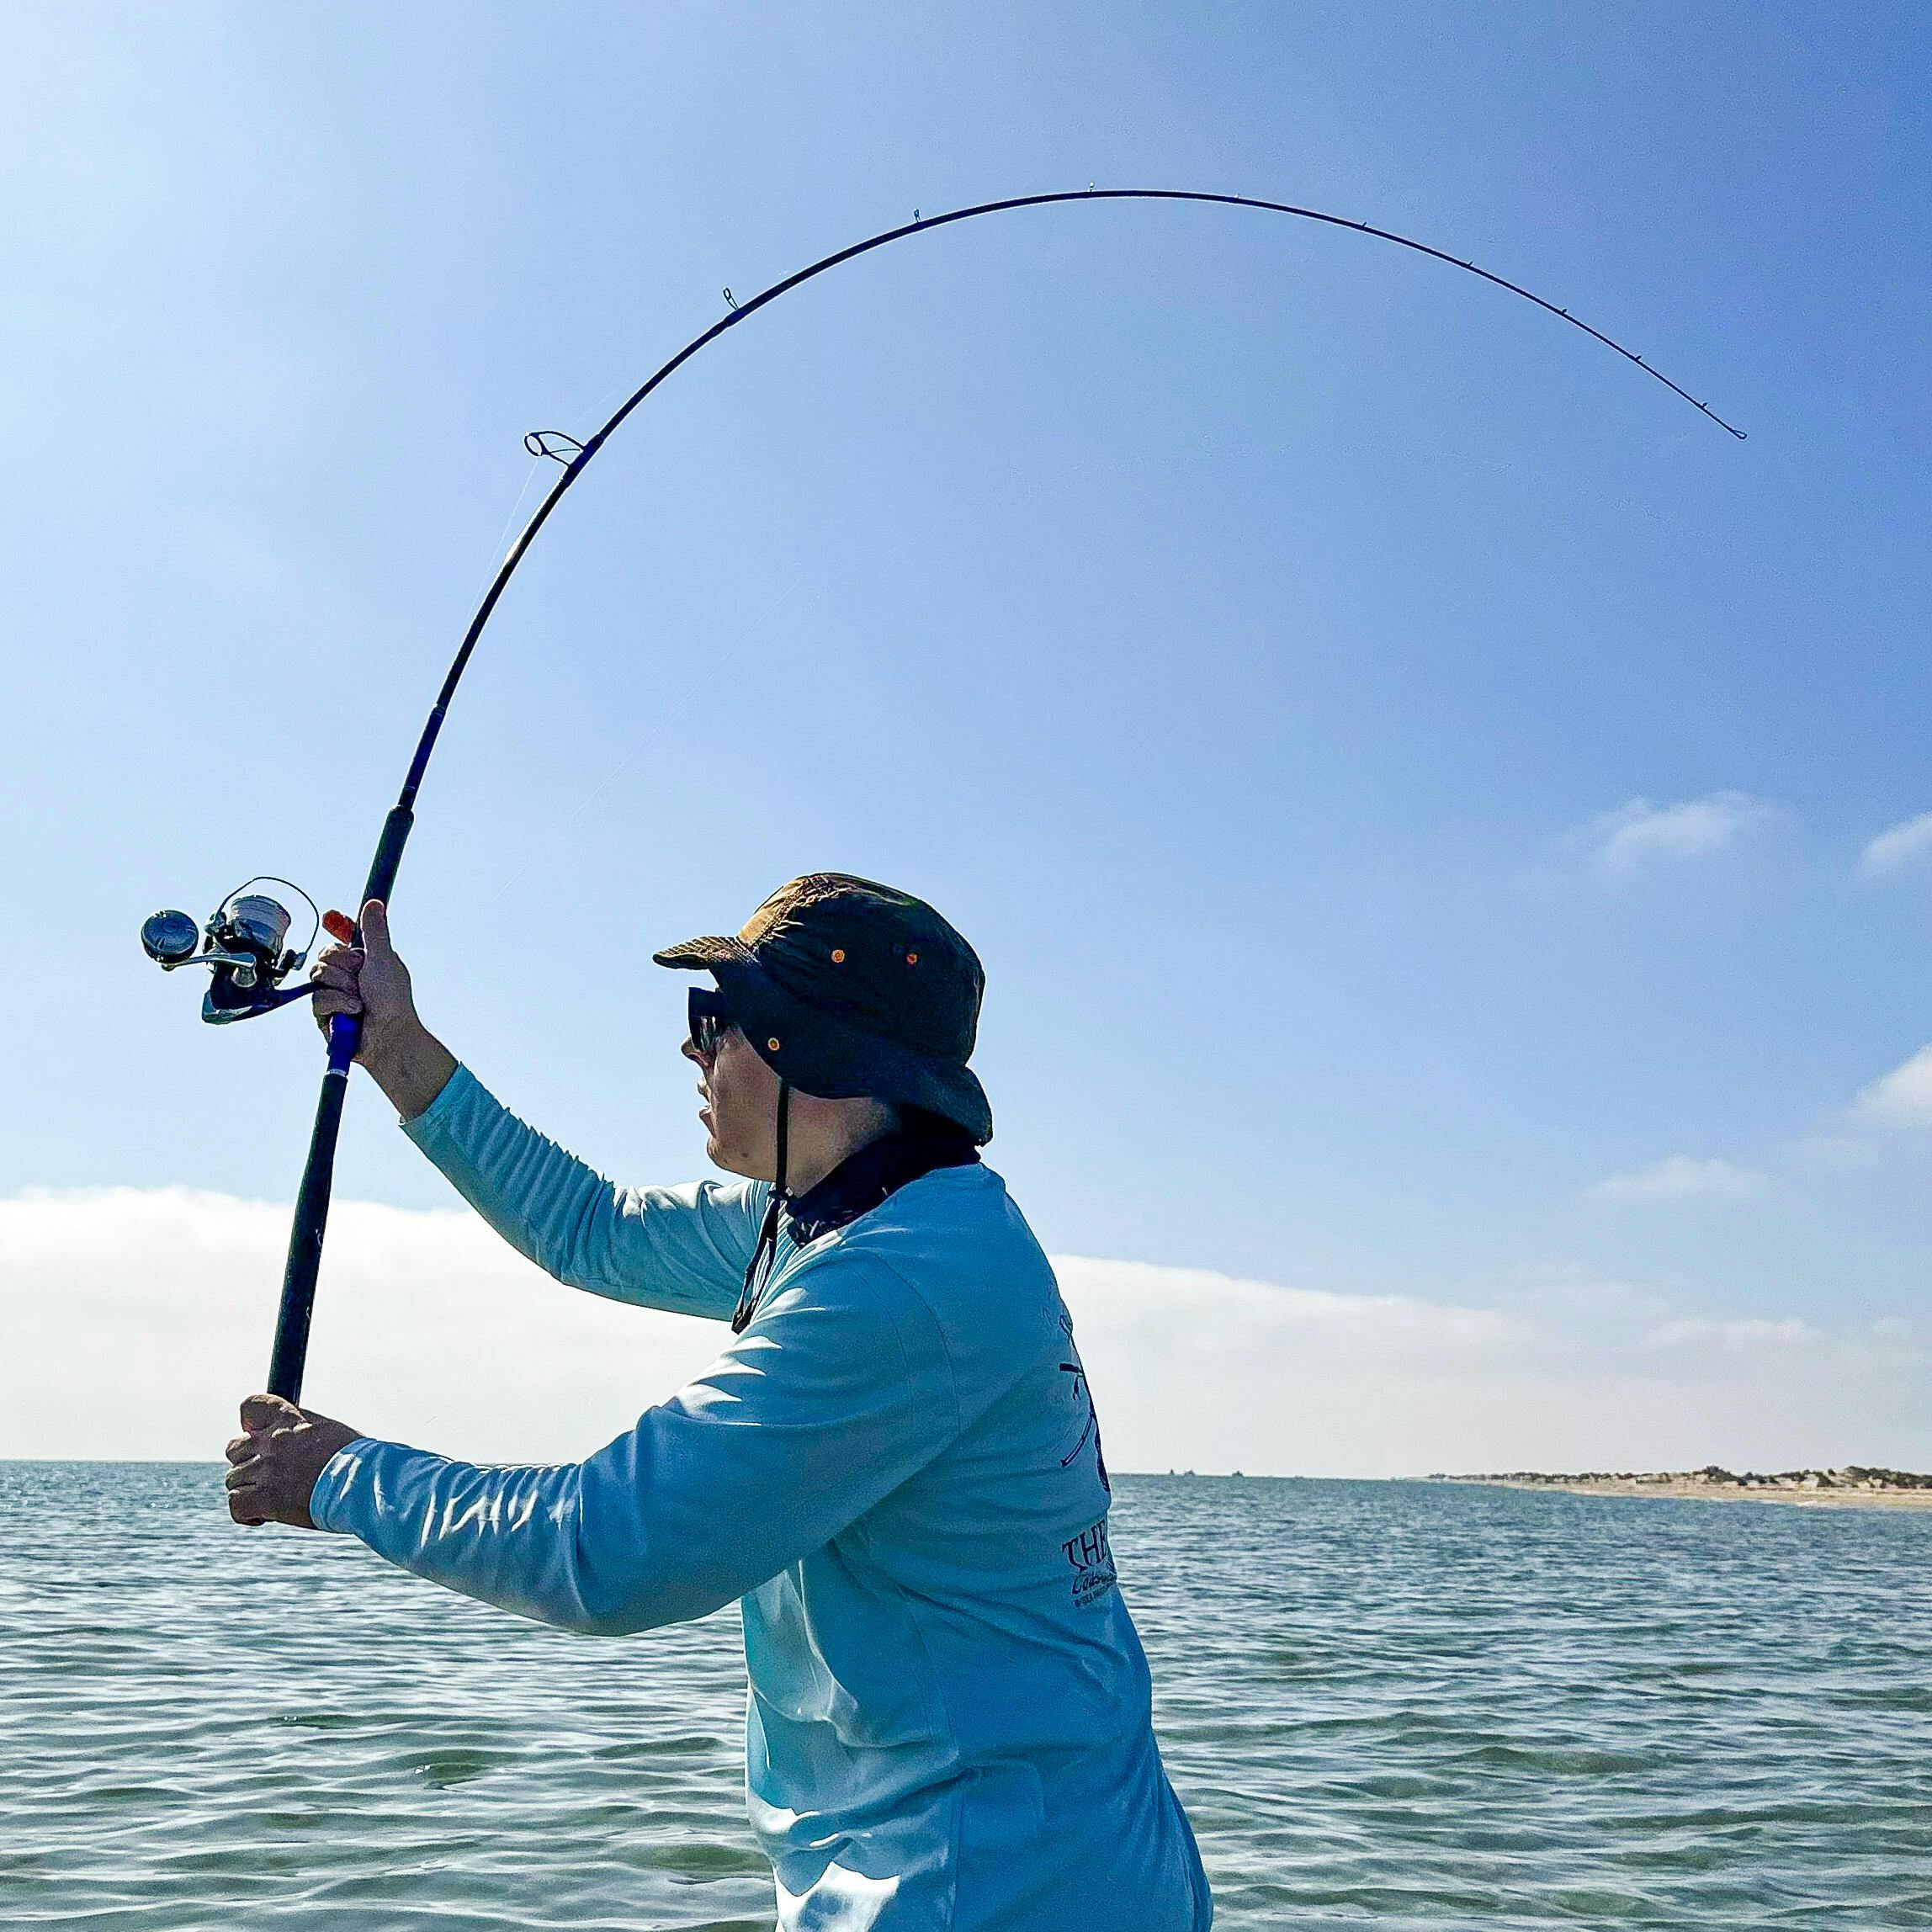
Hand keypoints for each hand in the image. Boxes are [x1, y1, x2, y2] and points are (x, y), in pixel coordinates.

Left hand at [224, 1395, 359, 1529]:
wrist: (363, 1483)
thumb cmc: (356, 1460)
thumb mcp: (329, 1430)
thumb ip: (302, 1429)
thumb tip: (295, 1435)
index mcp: (289, 1418)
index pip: (251, 1406)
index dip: (249, 1422)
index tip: (256, 1434)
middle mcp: (272, 1441)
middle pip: (235, 1448)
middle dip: (246, 1461)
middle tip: (265, 1474)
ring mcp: (266, 1470)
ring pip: (234, 1479)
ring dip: (248, 1490)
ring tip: (270, 1500)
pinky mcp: (264, 1499)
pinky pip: (237, 1505)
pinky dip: (245, 1514)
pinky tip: (263, 1517)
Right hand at [309, 898, 454, 1118]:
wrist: (388, 1035)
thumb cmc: (392, 1000)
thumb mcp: (384, 959)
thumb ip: (376, 932)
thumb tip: (375, 903)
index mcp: (364, 961)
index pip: (343, 938)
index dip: (337, 926)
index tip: (330, 916)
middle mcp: (347, 975)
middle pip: (325, 954)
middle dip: (344, 964)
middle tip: (361, 977)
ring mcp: (334, 994)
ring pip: (319, 975)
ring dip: (343, 987)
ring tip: (360, 1000)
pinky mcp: (324, 1014)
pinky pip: (318, 998)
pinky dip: (338, 1005)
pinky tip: (353, 1013)